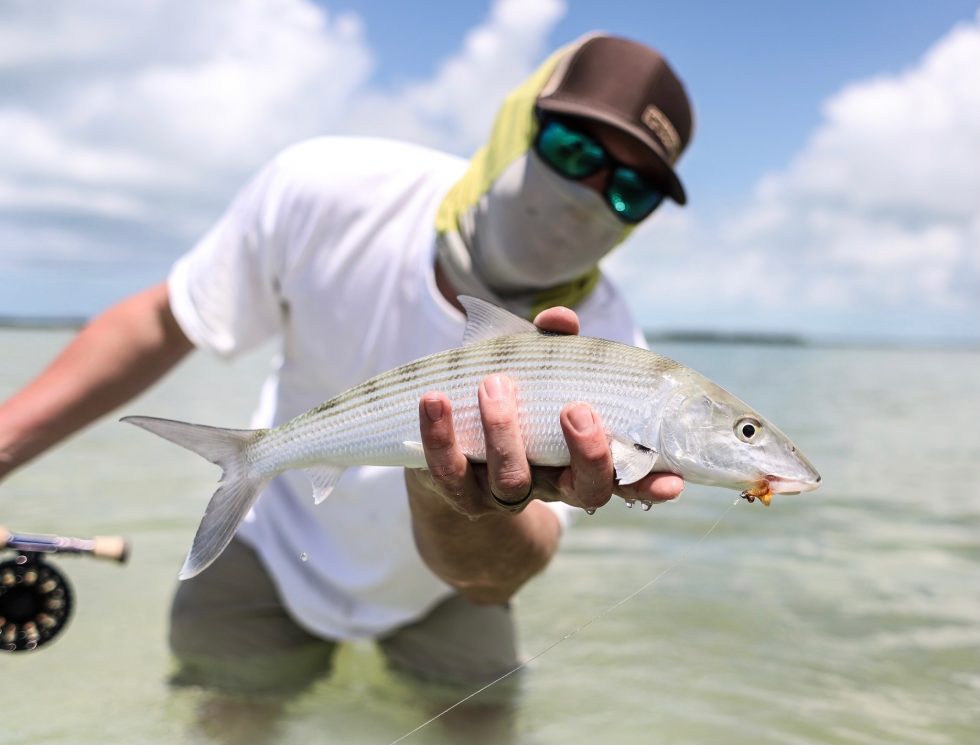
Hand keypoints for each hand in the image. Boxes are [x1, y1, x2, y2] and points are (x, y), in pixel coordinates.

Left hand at [412, 307, 683, 517]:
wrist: (443, 449)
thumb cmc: (507, 402)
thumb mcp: (535, 371)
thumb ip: (552, 346)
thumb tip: (560, 319)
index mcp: (579, 459)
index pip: (625, 478)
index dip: (649, 483)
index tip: (673, 479)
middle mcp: (549, 483)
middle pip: (582, 490)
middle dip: (587, 454)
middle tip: (577, 409)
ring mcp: (502, 493)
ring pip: (513, 480)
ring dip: (506, 432)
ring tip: (495, 385)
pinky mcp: (456, 491)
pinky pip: (449, 471)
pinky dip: (442, 434)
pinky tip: (436, 400)